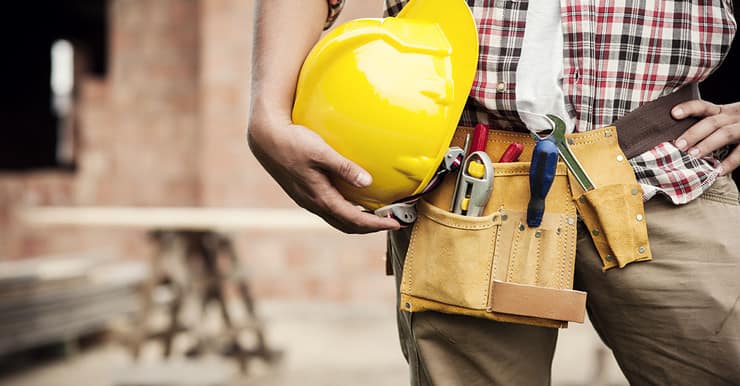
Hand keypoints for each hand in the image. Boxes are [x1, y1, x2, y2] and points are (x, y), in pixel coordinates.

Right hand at [247, 118, 400, 233]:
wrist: (265, 139)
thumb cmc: (293, 142)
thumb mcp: (321, 151)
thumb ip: (345, 167)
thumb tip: (368, 182)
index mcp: (320, 197)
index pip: (354, 220)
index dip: (376, 224)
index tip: (396, 223)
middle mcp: (314, 204)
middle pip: (347, 226)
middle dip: (370, 227)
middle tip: (392, 222)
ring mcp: (308, 200)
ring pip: (337, 220)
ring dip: (358, 221)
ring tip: (377, 216)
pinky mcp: (305, 193)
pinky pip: (330, 210)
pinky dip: (346, 212)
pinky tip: (355, 201)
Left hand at [672, 100, 739, 175]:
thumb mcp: (730, 120)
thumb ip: (711, 127)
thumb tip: (681, 142)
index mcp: (726, 111)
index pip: (704, 106)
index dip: (689, 108)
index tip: (673, 113)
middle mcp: (735, 117)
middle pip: (712, 122)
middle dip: (694, 133)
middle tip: (678, 145)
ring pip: (725, 133)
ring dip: (708, 144)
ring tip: (693, 156)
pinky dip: (729, 163)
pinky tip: (717, 172)